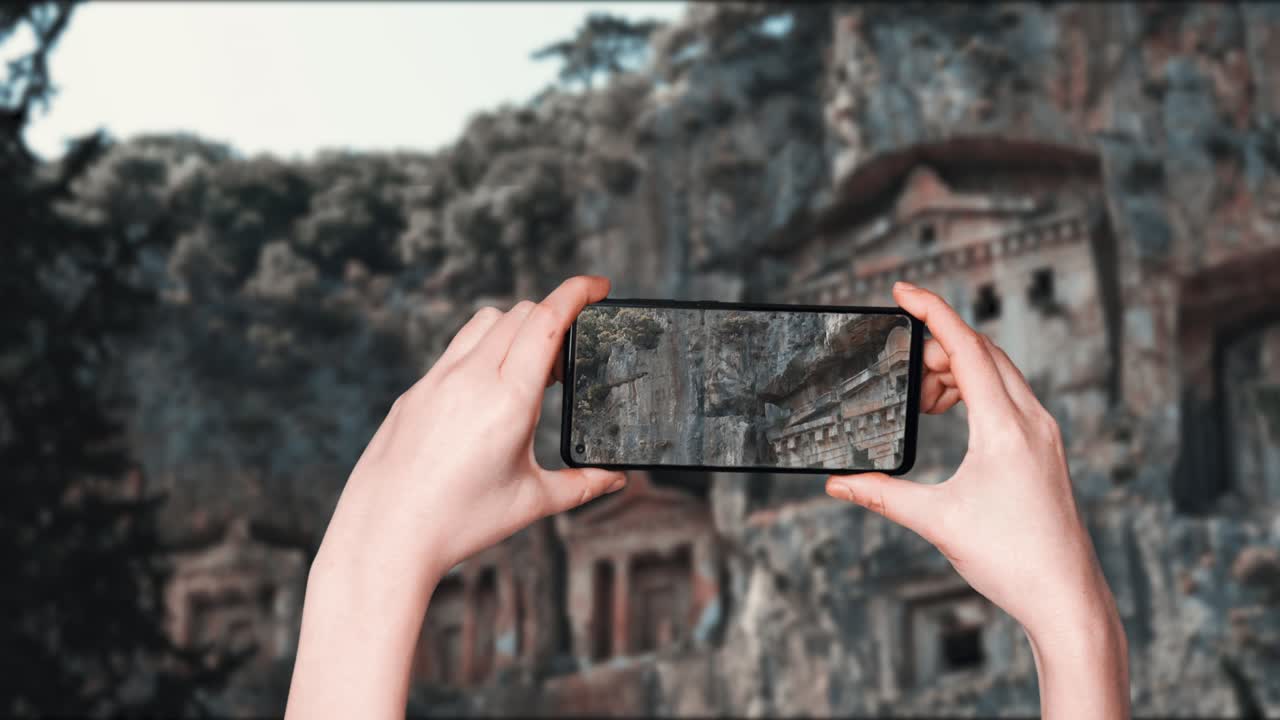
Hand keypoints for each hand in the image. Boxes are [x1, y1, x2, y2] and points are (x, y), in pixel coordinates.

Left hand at [287, 275, 625, 719]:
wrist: (384, 535)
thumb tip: (618, 479)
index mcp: (509, 399)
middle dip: (554, 318)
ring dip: (516, 327)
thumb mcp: (531, 503)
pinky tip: (488, 392)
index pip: (548, 319)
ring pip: (484, 322)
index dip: (578, 292)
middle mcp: (472, 378)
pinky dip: (483, 350)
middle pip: (521, 313)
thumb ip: (582, 485)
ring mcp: (437, 380)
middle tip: (571, 357)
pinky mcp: (415, 392)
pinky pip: (455, 350)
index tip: (600, 286)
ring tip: (531, 370)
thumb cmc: (459, 522)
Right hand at [825, 282, 1128, 718]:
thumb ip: (881, 494)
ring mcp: (1044, 432)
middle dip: (937, 345)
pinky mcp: (1046, 447)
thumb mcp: (936, 521)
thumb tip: (836, 483)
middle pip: (982, 352)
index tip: (901, 291)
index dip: (932, 311)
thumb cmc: (1009, 559)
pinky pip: (1009, 396)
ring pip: (998, 372)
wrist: (1065, 596)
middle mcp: (1031, 420)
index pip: (966, 347)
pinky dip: (975, 390)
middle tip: (899, 365)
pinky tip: (952, 416)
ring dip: (956, 370)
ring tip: (923, 400)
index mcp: (1006, 427)